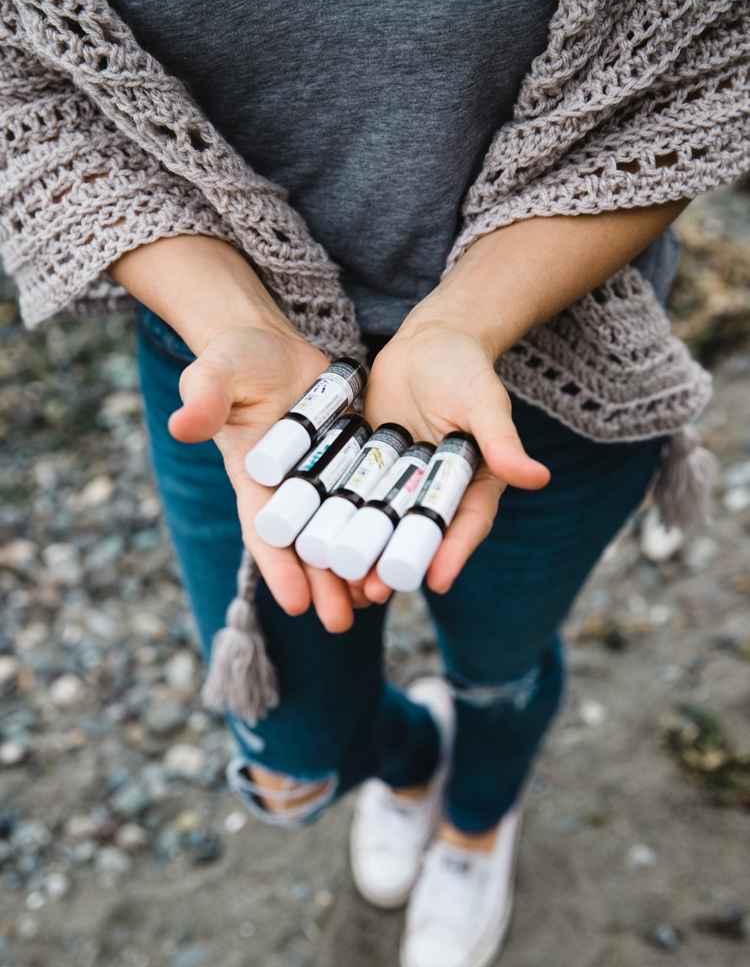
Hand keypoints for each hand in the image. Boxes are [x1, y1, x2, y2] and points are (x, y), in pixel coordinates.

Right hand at [169, 323, 367, 630]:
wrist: (268, 344)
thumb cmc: (233, 359)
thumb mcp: (215, 373)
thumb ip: (202, 397)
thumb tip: (181, 424)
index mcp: (252, 480)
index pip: (264, 531)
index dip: (279, 568)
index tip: (296, 604)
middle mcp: (288, 489)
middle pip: (306, 546)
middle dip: (321, 585)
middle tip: (341, 622)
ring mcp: (322, 478)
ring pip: (340, 531)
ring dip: (354, 568)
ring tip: (375, 603)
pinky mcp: (351, 461)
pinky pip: (368, 500)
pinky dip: (381, 527)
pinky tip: (401, 554)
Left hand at [361, 318, 549, 601]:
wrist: (427, 343)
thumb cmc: (464, 369)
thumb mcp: (483, 402)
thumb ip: (502, 441)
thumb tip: (539, 478)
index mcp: (472, 483)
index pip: (465, 524)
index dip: (452, 553)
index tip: (436, 582)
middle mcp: (435, 491)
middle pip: (416, 535)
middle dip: (396, 564)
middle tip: (374, 593)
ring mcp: (400, 483)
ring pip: (381, 524)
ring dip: (362, 553)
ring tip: (340, 582)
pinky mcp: (369, 468)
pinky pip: (351, 498)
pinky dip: (336, 520)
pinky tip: (313, 544)